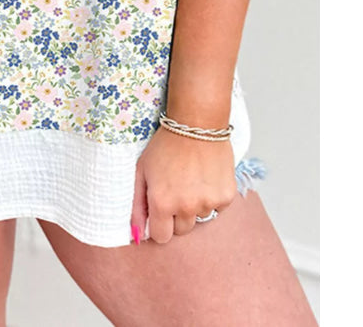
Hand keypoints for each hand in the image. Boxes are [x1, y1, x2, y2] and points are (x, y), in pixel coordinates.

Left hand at [130, 126, 237, 244]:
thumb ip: (137, 205)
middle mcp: (186, 207)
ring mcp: (208, 203)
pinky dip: (211, 197)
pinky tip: (205, 177)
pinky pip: (217, 208)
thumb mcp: (142, 171)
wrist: (196, 124)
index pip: (161, 237)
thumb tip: (136, 234)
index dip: (159, 225)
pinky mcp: (226, 197)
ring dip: (195, 205)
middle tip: (176, 190)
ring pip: (199, 218)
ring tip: (191, 179)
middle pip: (181, 230)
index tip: (160, 212)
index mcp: (162, 203)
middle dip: (176, 215)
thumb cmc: (166, 145)